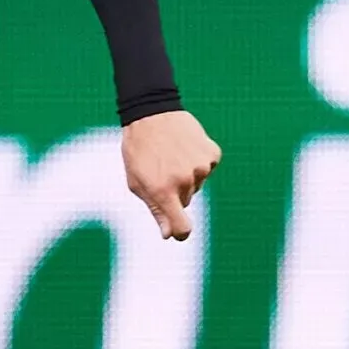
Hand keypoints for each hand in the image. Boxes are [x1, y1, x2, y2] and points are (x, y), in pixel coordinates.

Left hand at [122, 109, 220, 241]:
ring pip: (197, 183)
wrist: (151, 112)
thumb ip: (155, 210)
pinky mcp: (212, 153)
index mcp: (163, 191)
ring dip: (186, 175)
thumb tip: (169, 235)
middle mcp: (185, 181)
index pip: (182, 227)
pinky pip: (207, 167)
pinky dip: (198, 161)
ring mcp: (201, 167)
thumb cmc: (139, 150)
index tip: (178, 231)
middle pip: (186, 201)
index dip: (180, 232)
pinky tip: (184, 148)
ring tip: (171, 155)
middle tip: (161, 170)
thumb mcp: (137, 182)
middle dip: (175, 192)